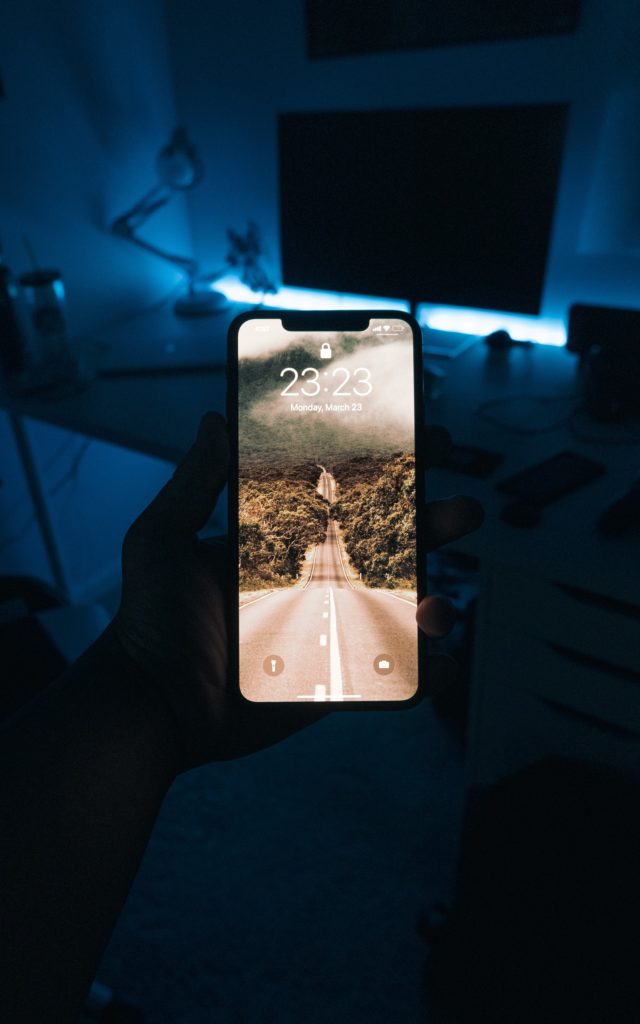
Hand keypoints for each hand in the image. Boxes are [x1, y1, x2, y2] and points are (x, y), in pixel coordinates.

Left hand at [111, 415, 482, 771]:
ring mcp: (328, 632)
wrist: (151, 706)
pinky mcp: (335, 683)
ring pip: (401, 609)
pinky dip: (425, 671)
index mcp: (281, 543)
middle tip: (462, 510)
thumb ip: (195, 482)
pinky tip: (438, 663)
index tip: (421, 444)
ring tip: (439, 604)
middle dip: (433, 526)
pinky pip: (393, 675)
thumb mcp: (164, 538)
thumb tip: (214, 419)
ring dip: (435, 601)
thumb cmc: (151, 621)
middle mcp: (312, 582)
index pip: (344, 501)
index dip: (385, 476)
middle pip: (388, 549)